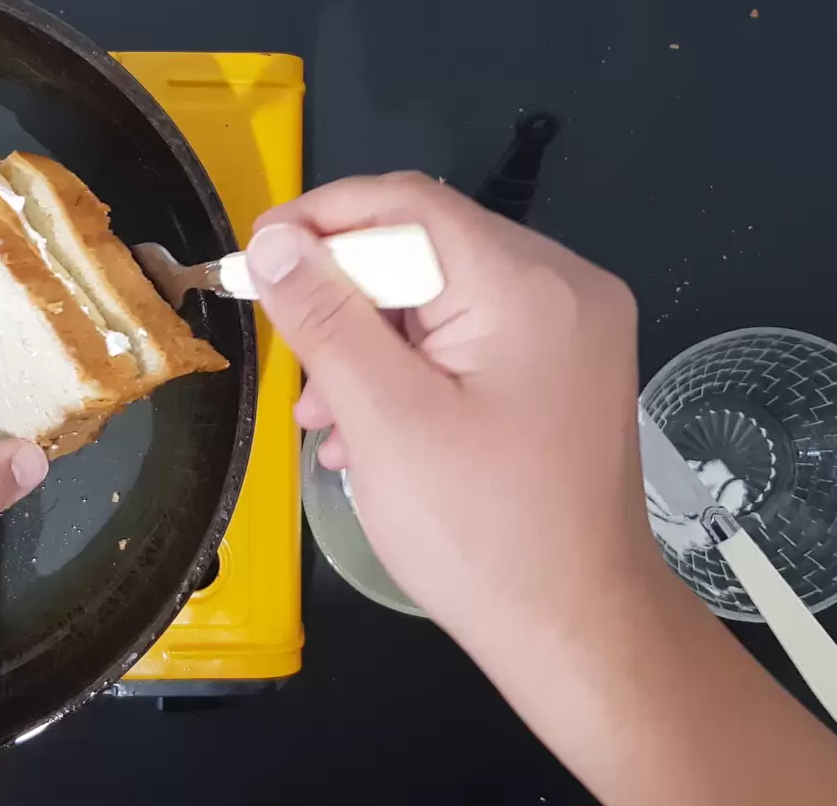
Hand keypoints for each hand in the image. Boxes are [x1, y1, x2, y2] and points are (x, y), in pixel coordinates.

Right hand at [246, 175, 836, 805]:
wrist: (580, 631)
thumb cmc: (479, 531)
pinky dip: (416, 367)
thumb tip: (274, 238)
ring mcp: (576, 329)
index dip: (321, 218)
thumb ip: (325, 316)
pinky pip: (476, 337)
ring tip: (321, 415)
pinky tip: (369, 429)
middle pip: (427, 248)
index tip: (256, 258)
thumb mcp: (383, 418)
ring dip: (373, 341)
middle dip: (345, 297)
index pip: (408, 204)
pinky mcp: (570, 370)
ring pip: (446, 297)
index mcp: (527, 284)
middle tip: (289, 356)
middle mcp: (567, 285)